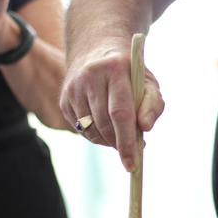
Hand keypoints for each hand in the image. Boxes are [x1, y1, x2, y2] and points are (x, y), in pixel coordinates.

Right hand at [59, 46, 164, 170]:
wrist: (97, 53)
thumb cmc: (130, 75)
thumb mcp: (148, 83)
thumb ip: (153, 105)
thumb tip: (145, 128)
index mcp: (115, 68)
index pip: (120, 113)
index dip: (127, 141)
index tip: (132, 164)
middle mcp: (90, 76)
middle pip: (104, 124)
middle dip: (119, 144)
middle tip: (131, 153)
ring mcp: (73, 88)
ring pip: (91, 130)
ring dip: (108, 141)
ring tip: (120, 135)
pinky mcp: (64, 100)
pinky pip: (81, 130)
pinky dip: (96, 136)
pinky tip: (105, 127)